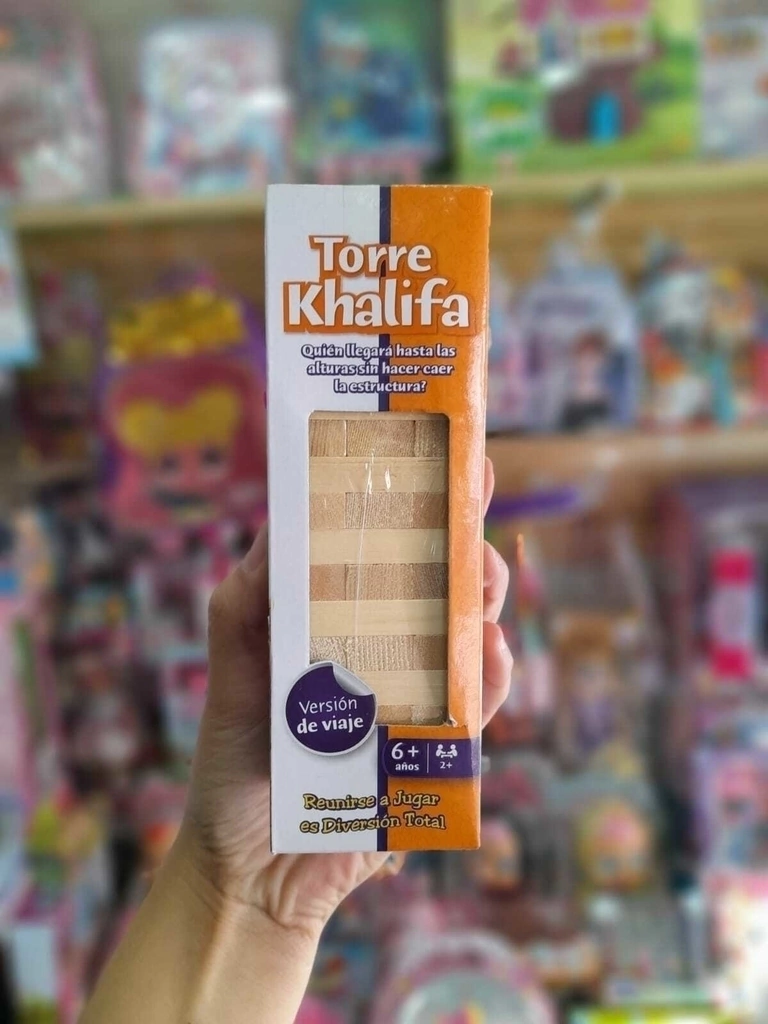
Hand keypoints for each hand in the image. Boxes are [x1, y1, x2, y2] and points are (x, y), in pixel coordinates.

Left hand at [181, 457, 511, 944]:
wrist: (249, 863)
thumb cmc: (237, 755)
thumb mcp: (233, 663)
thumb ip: (249, 597)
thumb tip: (281, 515)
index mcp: (345, 623)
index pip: (394, 552)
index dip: (426, 504)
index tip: (454, 457)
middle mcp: (389, 654)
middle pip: (444, 587)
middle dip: (467, 543)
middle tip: (474, 515)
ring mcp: (417, 702)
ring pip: (471, 639)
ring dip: (485, 602)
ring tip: (481, 581)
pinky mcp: (434, 754)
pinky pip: (475, 710)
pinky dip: (489, 679)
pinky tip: (489, 650)